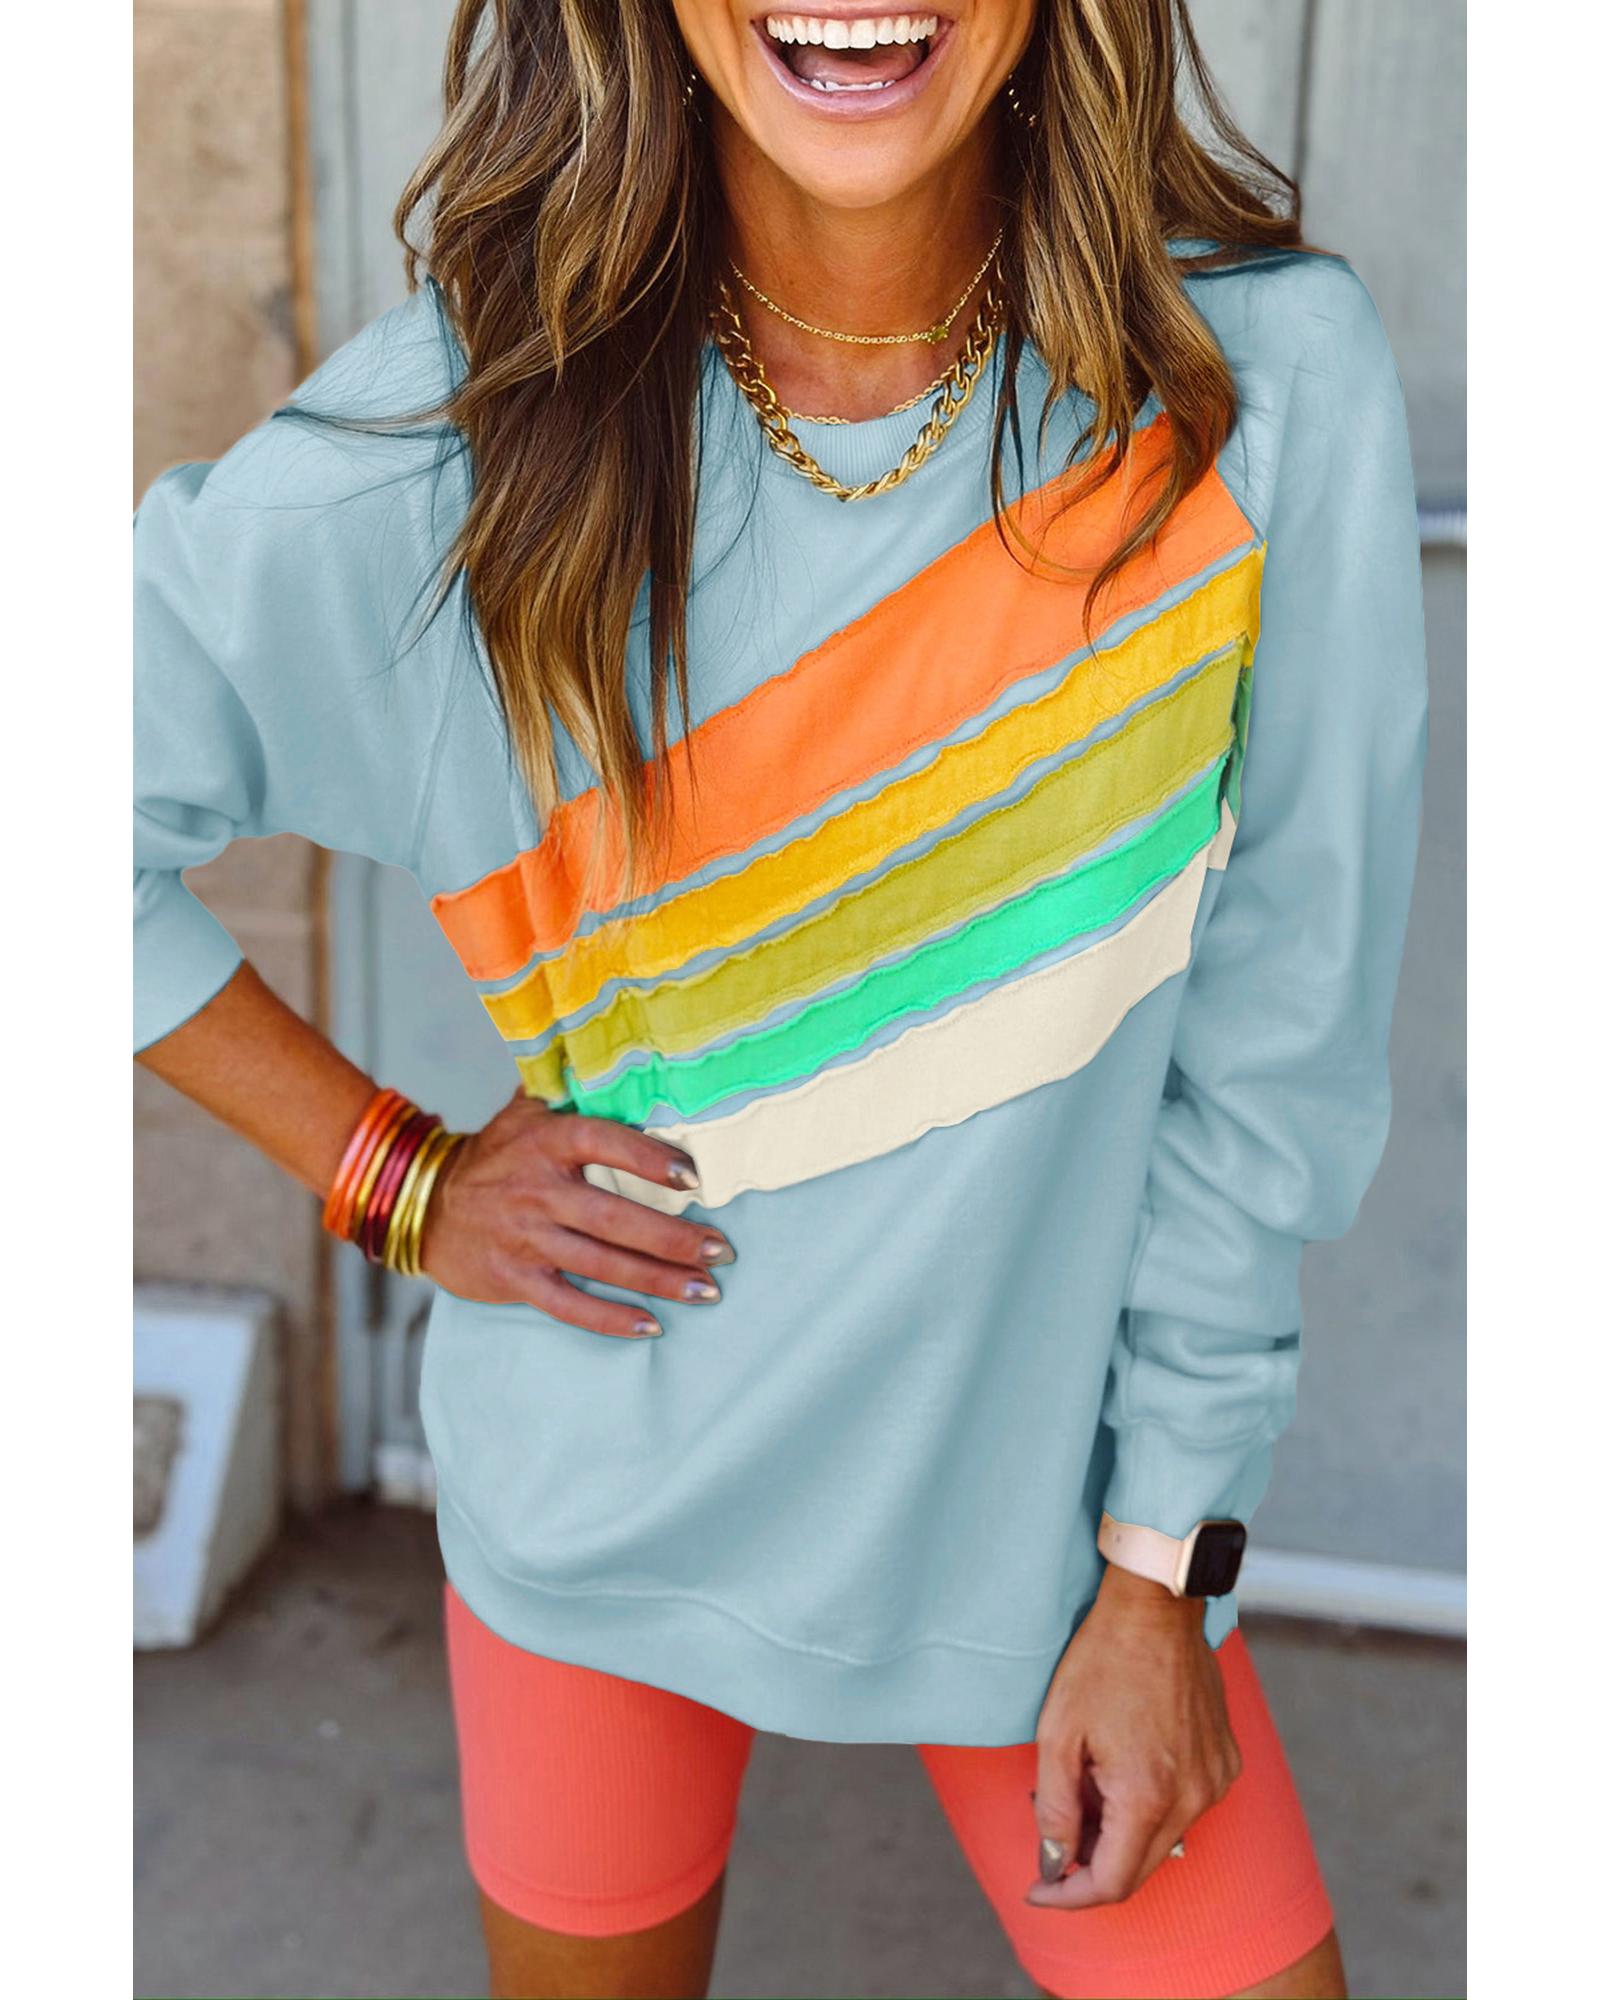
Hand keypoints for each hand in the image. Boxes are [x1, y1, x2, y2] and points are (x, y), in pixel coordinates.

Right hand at [418, 1089, 733, 1338]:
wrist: (426, 1204)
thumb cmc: (494, 1155)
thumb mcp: (523, 1111)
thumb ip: (570, 1087)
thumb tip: (618, 1054)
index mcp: (546, 1141)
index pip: (605, 1143)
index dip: (650, 1159)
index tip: (694, 1177)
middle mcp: (537, 1190)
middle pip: (615, 1218)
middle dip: (673, 1238)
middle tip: (722, 1250)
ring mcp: (526, 1238)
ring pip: (602, 1264)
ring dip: (659, 1280)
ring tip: (706, 1290)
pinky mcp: (515, 1278)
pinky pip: (570, 1304)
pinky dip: (611, 1319)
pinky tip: (651, 1325)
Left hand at [1027, 1562, 1240, 1908]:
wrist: (1156, 1607)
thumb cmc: (1102, 1661)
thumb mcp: (1058, 1733)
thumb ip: (1055, 1808)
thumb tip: (1054, 1863)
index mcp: (1148, 1796)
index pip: (1111, 1884)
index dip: (1069, 1894)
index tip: (1038, 1887)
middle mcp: (1193, 1798)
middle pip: (1139, 1868)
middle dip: (1091, 1864)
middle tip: (1055, 1836)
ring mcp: (1215, 1779)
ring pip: (1163, 1837)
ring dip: (1121, 1831)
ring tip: (1087, 1783)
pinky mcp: (1225, 1760)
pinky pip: (1185, 1804)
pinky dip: (1150, 1804)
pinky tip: (1122, 1765)